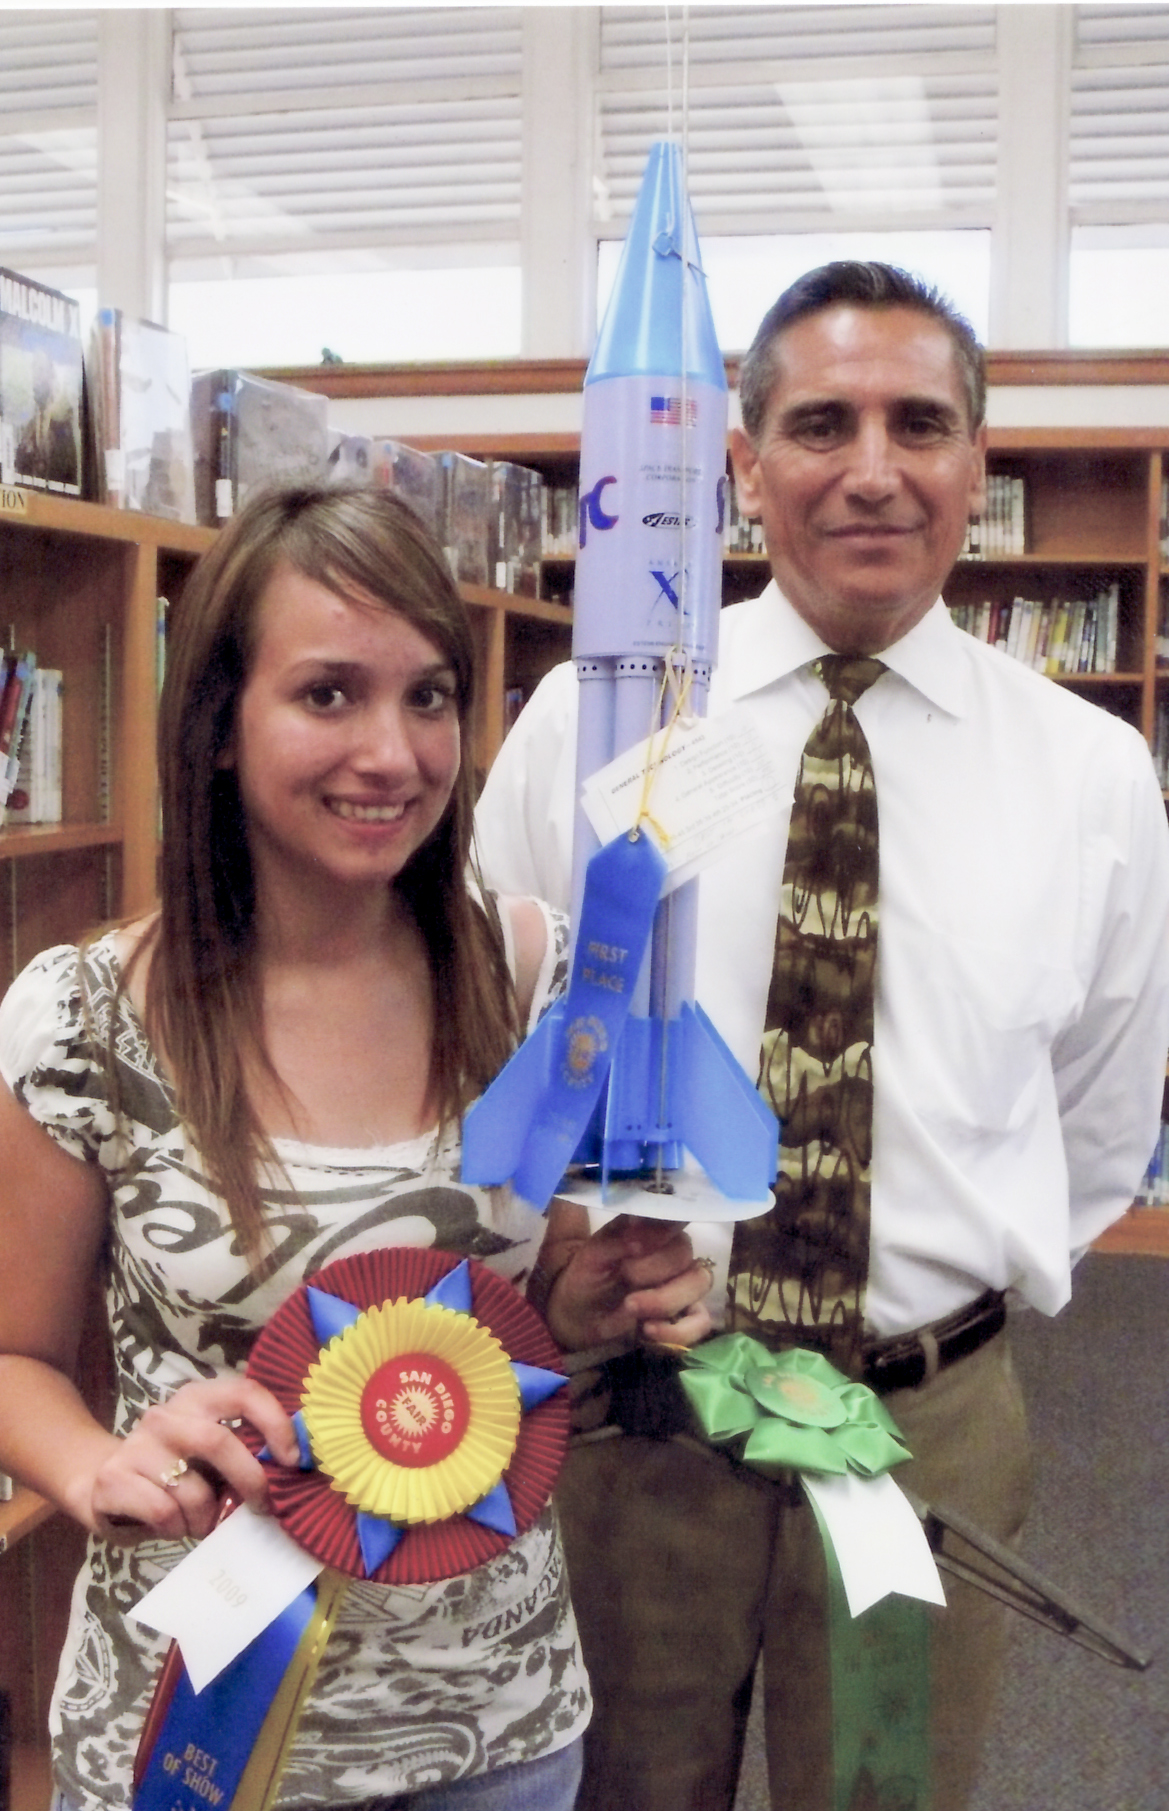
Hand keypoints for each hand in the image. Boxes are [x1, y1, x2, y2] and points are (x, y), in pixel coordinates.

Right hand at [82, 1376, 300, 1543]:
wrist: (101, 1482)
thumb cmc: (175, 1471)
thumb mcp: (211, 1457)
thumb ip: (244, 1454)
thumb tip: (291, 1472)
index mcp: (198, 1398)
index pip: (244, 1392)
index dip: (274, 1423)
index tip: (292, 1459)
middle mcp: (165, 1415)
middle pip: (218, 1441)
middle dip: (249, 1480)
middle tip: (262, 1507)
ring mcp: (136, 1445)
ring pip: (192, 1490)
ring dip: (206, 1518)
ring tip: (202, 1522)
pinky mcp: (113, 1479)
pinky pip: (163, 1512)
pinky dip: (176, 1528)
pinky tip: (171, 1525)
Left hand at [546, 1214, 714, 1352]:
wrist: (580, 1317)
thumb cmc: (588, 1277)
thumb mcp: (593, 1254)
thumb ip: (618, 1237)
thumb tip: (641, 1230)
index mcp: (653, 1229)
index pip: (677, 1214)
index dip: (666, 1225)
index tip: (640, 1241)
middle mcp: (674, 1252)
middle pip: (684, 1252)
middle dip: (653, 1268)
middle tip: (625, 1275)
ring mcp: (685, 1284)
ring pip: (698, 1283)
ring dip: (665, 1298)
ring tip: (631, 1306)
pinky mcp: (687, 1316)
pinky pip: (701, 1321)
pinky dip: (678, 1329)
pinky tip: (648, 1330)